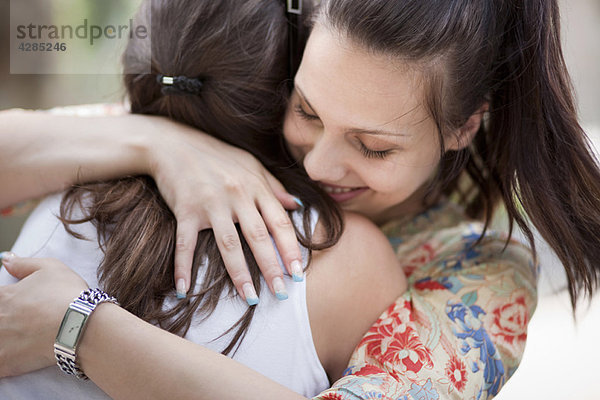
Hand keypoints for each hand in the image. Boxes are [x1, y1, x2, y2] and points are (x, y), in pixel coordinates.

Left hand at [0, 253, 87, 377]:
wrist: (80, 325)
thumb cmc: (67, 294)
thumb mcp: (51, 268)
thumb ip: (23, 264)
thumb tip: (5, 259)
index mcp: (3, 296)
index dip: (4, 302)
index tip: (13, 307)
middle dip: (4, 320)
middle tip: (21, 323)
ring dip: (3, 338)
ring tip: (16, 339)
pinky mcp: (4, 363)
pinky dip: (3, 362)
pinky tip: (11, 359)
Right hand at [145, 118, 303, 302]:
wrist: (172, 143)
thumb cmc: (216, 155)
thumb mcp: (250, 165)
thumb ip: (274, 187)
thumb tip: (297, 205)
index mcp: (255, 186)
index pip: (279, 222)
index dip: (291, 249)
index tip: (299, 273)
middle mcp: (236, 195)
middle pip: (258, 237)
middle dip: (272, 267)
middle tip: (281, 293)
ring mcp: (210, 203)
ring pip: (228, 244)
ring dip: (240, 274)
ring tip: (251, 298)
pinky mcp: (185, 209)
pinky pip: (185, 243)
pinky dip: (183, 267)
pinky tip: (185, 290)